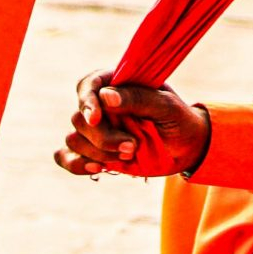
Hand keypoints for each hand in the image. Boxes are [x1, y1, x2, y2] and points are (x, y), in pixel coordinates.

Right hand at [55, 71, 208, 178]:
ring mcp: (95, 130)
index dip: (87, 101)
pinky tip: (97, 169)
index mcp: (115, 84)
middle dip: (103, 137)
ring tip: (129, 154)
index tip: (96, 118)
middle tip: (132, 146)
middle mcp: (100, 105)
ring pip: (74, 139)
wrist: (186, 146)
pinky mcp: (94, 152)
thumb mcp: (165, 105)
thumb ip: (138, 98)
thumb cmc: (178, 118)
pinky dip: (75, 164)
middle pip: (79, 118)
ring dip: (98, 152)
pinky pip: (67, 156)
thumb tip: (106, 96)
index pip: (88, 86)